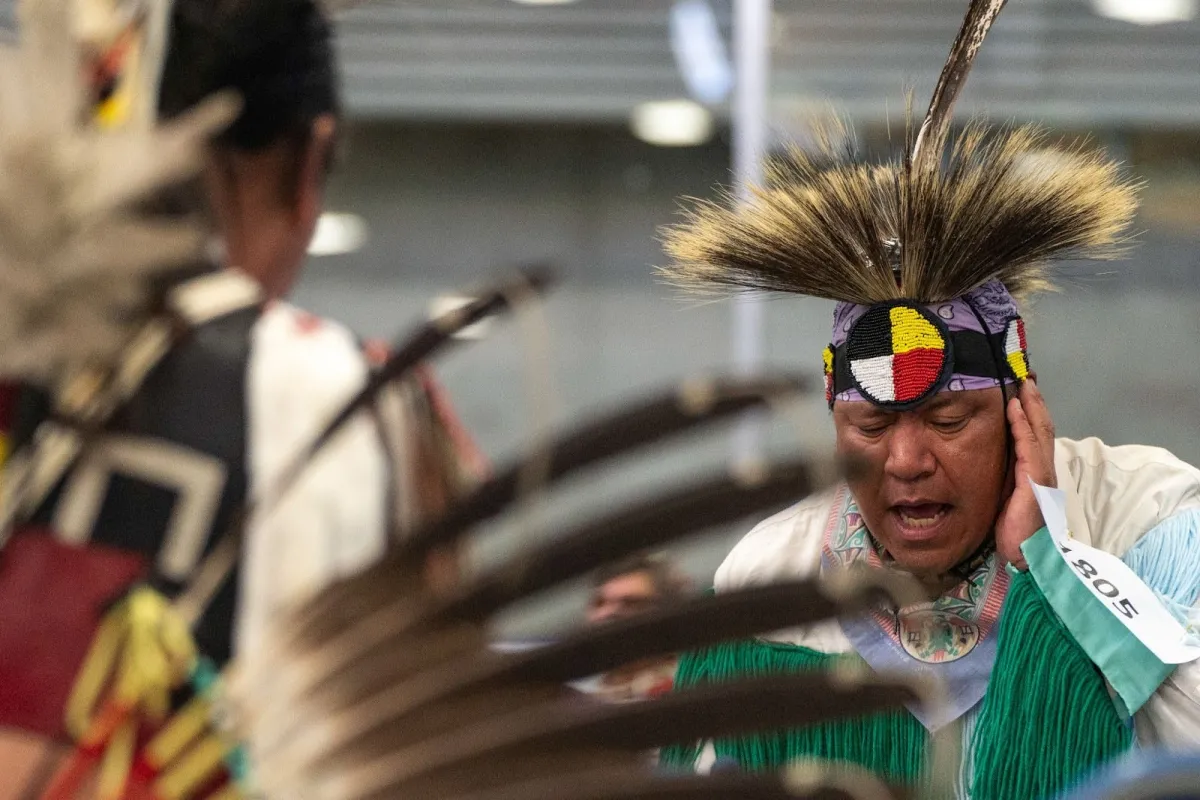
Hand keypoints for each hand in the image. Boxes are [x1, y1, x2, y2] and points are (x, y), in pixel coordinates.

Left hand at [994, 380, 1056, 569]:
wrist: (1025, 559)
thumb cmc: (1013, 533)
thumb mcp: (1005, 498)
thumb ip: (1002, 479)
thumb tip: (985, 462)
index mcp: (1037, 474)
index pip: (1035, 436)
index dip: (1030, 412)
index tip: (1021, 390)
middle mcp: (1044, 470)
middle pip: (1041, 427)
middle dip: (1034, 401)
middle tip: (1025, 376)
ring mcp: (1043, 475)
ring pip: (1039, 431)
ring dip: (1031, 405)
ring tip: (1023, 383)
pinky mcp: (1036, 482)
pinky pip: (1029, 447)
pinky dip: (1022, 425)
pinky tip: (1015, 409)